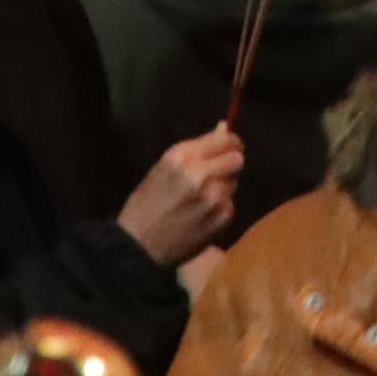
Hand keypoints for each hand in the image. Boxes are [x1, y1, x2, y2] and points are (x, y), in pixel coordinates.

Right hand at [121, 124, 251, 264]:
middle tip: (220, 172)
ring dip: (224, 187)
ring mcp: (214, 196)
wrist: (139, 246)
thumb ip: (195, 151)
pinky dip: (221, 207)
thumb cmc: (145, 205)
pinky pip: (231, 203)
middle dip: (230, 164)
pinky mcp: (223, 216)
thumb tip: (224, 129)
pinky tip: (202, 215)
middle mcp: (200, 173)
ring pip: (235, 182)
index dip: (231, 143)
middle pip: (237, 159)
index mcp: (181, 157)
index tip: (231, 147)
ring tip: (202, 199)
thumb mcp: (163, 169)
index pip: (224, 139)